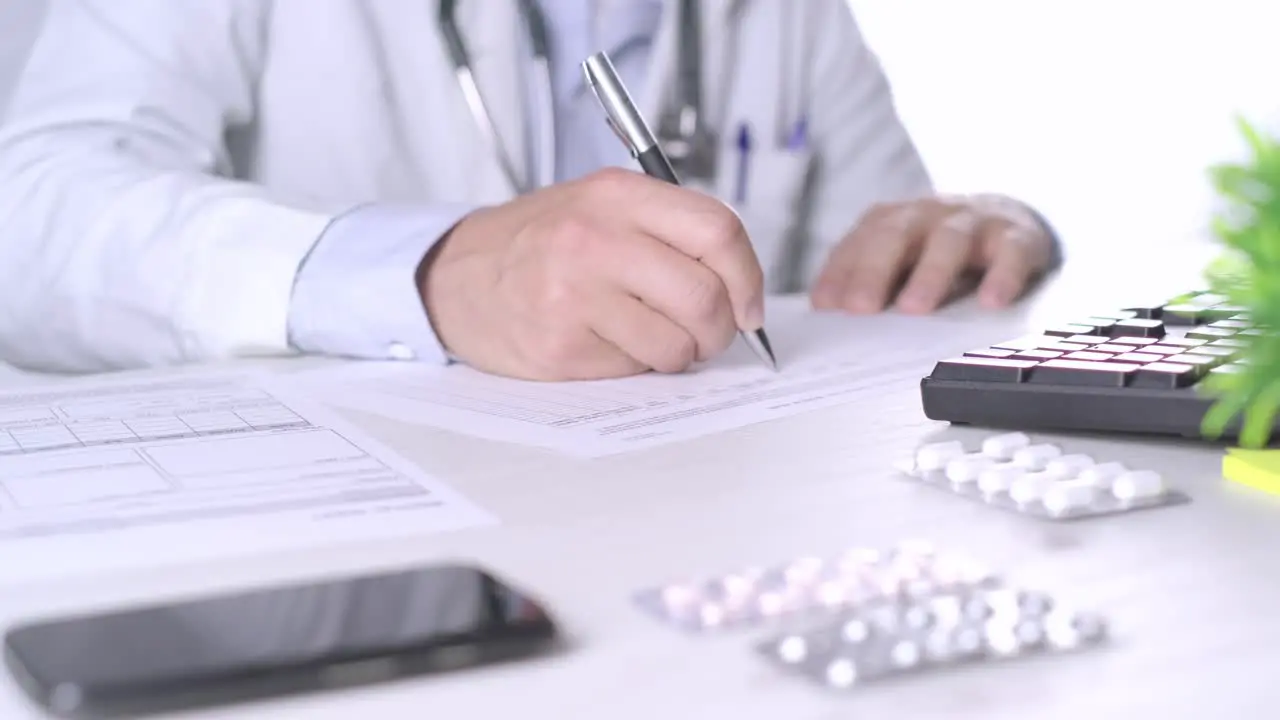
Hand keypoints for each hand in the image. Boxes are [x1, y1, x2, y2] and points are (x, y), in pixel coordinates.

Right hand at [420, 168, 764, 380]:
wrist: (456, 277)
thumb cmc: (540, 245)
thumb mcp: (599, 207)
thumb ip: (668, 231)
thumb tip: (741, 288)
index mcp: (616, 195)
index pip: (718, 231)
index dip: (748, 277)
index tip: (749, 305)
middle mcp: (595, 239)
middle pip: (705, 296)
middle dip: (719, 330)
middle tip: (706, 336)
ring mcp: (575, 294)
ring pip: (676, 344)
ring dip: (677, 354)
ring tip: (650, 339)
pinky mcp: (561, 345)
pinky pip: (634, 370)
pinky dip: (634, 366)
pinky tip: (606, 345)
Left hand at [810, 194, 1054, 313]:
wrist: (1011, 217)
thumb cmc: (941, 251)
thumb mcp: (904, 260)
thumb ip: (872, 282)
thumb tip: (830, 315)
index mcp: (894, 222)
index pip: (860, 243)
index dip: (840, 271)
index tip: (825, 306)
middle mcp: (929, 215)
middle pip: (896, 235)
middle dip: (874, 271)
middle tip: (860, 308)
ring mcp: (974, 223)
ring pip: (950, 241)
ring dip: (930, 274)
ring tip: (915, 309)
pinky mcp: (1018, 237)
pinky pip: (1011, 252)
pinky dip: (1002, 275)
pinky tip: (991, 302)